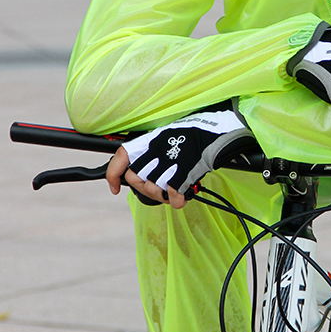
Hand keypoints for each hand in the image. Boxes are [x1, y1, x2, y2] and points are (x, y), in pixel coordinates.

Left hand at [105, 100, 254, 208]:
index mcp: (150, 141)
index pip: (121, 158)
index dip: (113, 175)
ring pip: (154, 191)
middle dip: (146, 187)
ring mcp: (168, 165)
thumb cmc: (194, 133)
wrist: (217, 132)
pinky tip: (185, 191)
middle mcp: (155, 152)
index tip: (114, 187)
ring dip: (164, 194)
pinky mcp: (182, 176)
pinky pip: (173, 198)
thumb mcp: (166, 137)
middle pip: (137, 180)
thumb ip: (150, 152)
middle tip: (160, 184)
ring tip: (175, 186)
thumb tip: (134, 171)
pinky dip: (179, 199)